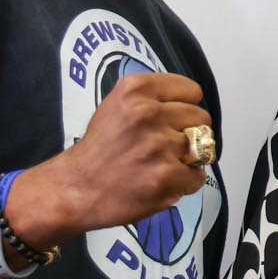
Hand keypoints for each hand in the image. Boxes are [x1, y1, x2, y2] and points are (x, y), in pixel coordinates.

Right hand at [15, 71, 211, 243]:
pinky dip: (186, 183)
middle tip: (163, 147)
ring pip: (202, 147)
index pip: (191, 91)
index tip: (172, 120)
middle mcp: (147, 112)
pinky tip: (161, 182)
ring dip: (186, 160)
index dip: (185, 108)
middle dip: (188, 133)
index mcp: (135, 89)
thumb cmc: (98, 150)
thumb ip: (153, 99)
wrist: (76, 188)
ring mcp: (158, 144)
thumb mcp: (118, 105)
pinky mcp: (165, 175)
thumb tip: (191, 106)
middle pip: (200, 118)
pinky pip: (198, 176)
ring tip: (159, 165)